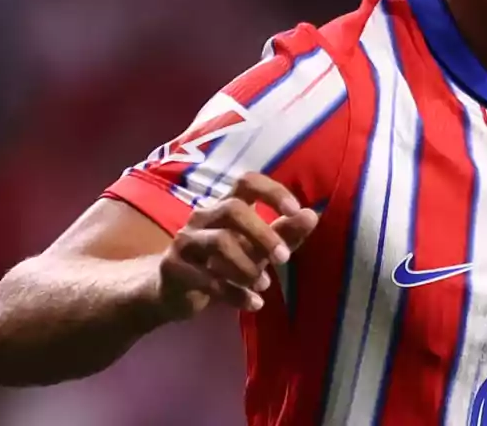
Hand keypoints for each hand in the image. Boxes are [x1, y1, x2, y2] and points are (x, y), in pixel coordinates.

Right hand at [156, 173, 318, 318]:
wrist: (174, 292)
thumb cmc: (224, 262)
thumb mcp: (258, 248)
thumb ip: (285, 232)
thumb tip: (313, 215)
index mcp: (227, 204)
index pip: (247, 181)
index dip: (272, 191)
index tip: (295, 210)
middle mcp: (204, 216)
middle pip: (233, 210)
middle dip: (263, 234)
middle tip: (284, 258)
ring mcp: (186, 241)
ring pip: (220, 243)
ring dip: (249, 266)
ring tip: (265, 285)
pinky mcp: (173, 268)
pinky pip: (207, 279)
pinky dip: (235, 294)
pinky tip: (254, 304)